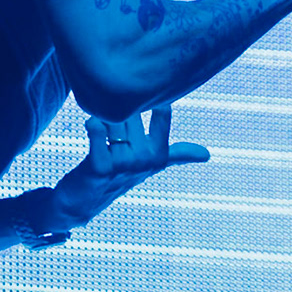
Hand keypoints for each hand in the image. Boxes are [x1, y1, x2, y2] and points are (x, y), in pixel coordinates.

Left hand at [23, 105, 209, 236]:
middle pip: (131, 111)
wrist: (83, 202)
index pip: (163, 112)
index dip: (151, 96)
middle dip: (118, 107)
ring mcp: (124, 165)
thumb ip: (179, 155)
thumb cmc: (118, 178)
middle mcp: (145, 160)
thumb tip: (208, 155)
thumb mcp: (153, 166)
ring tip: (98, 125)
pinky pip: (97, 131)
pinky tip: (91, 125)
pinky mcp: (100, 167)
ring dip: (102, 114)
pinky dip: (92, 124)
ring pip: (113, 118)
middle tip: (110, 116)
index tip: (143, 89)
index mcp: (159, 155)